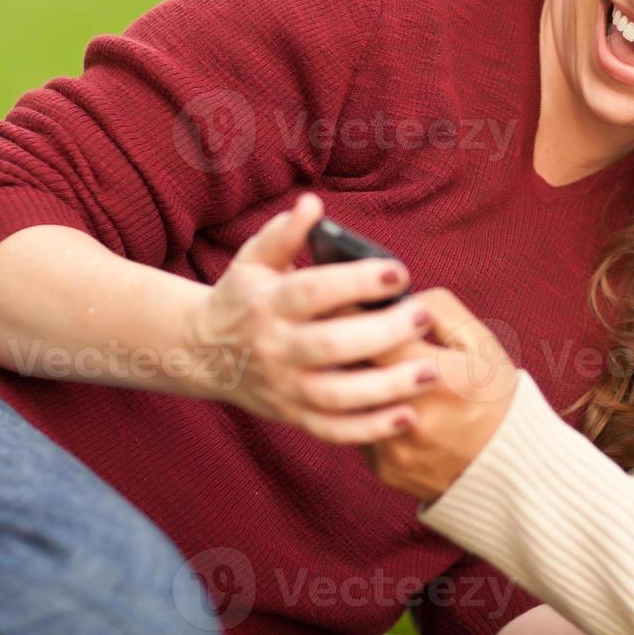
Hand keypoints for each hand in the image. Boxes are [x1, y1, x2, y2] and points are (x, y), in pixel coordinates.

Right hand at [182, 192, 442, 440]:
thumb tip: (312, 204)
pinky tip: (408, 417)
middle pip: (331, 345)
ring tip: (429, 373)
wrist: (204, 354)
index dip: (357, 281)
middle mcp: (276, 348)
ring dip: (386, 388)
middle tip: (424, 317)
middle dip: (383, 334)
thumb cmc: (244, 297)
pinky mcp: (295, 416)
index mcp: (269, 304)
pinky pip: (333, 430)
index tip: (399, 273)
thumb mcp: (254, 260)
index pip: (314, 291)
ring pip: (337, 396)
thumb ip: (284, 234)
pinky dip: (369, 429)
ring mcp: (286, 387)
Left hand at [360, 288, 520, 501]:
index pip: (375, 337)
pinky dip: (362, 412)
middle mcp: (414, 417)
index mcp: (442, 379)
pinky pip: (358, 430)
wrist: (509, 464)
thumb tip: (393, 296)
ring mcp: (396, 448)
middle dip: (344, 344)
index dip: (352, 314)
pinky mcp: (384, 468)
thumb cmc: (494, 394)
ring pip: (348, 401)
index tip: (343, 300)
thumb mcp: (481, 343)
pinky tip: (381, 402)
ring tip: (359, 362)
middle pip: (353, 369)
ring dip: (348, 378)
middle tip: (342, 326)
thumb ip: (438, 310)